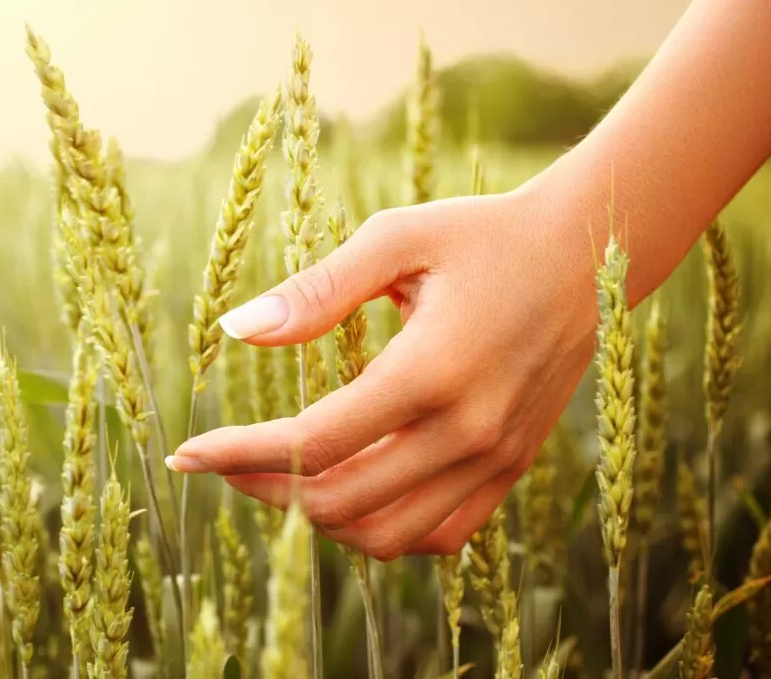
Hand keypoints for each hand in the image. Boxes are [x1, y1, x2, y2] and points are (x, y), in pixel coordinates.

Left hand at [167, 179, 599, 557]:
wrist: (584, 253)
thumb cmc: (483, 234)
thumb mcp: (397, 239)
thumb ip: (317, 290)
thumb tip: (237, 330)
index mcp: (434, 370)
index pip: (315, 442)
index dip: (240, 452)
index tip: (186, 453)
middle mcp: (468, 431)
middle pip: (341, 500)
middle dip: (264, 485)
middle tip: (222, 457)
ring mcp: (495, 458)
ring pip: (387, 534)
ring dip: (317, 516)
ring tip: (275, 473)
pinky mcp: (511, 466)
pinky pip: (439, 535)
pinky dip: (381, 530)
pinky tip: (350, 489)